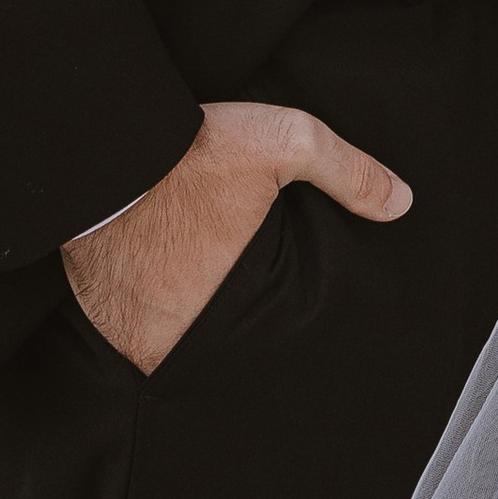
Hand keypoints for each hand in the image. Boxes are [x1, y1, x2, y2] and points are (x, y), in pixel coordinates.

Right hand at [61, 98, 409, 375]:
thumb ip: (346, 172)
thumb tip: (400, 203)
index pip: (267, 352)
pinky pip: (128, 331)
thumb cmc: (192, 149)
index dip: (281, 341)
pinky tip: (159, 289)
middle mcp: (174, 338)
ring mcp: (129, 330)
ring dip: (185, 333)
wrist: (104, 145)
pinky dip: (144, 317)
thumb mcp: (284, 142)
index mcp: (229, 311)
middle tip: (241, 311)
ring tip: (202, 302)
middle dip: (232, 339)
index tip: (287, 331)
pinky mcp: (97, 310)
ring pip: (169, 349)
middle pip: (216, 356)